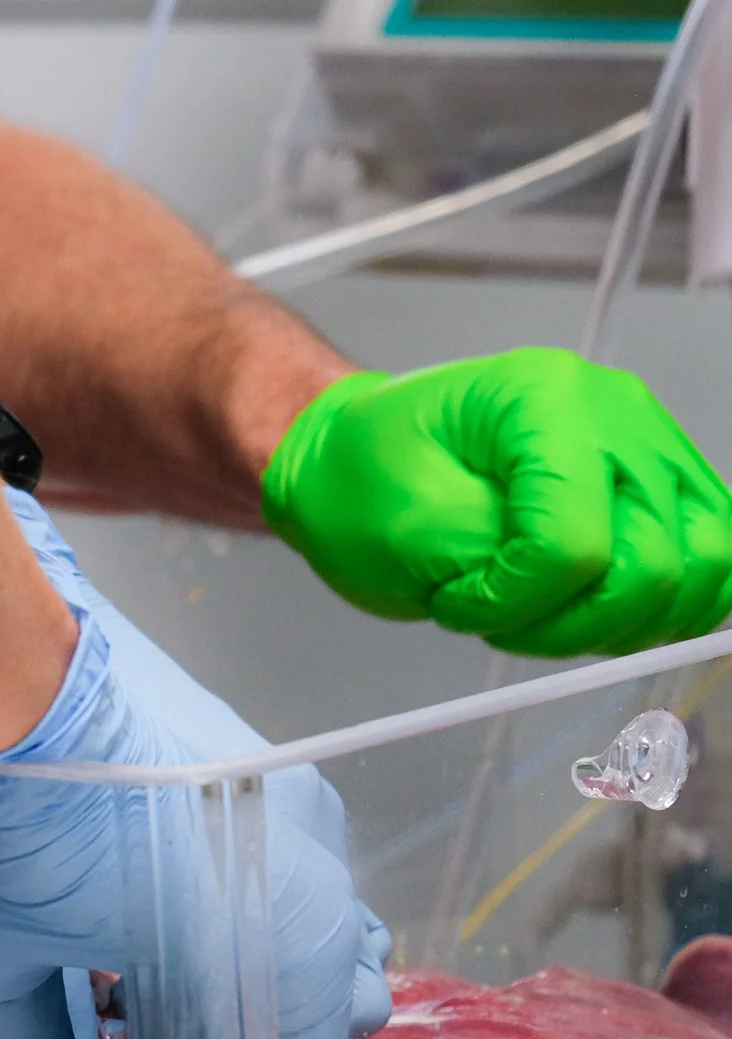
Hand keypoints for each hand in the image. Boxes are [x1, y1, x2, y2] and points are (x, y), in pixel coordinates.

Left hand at [263, 348, 731, 655]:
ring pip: (705, 568)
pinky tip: (583, 608)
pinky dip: (654, 606)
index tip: (455, 602)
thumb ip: (488, 558)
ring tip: (537, 612)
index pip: (574, 544)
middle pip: (659, 562)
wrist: (356, 461)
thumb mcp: (398, 528)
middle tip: (495, 618)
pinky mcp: (663, 482)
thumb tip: (573, 582)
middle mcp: (615, 411)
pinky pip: (709, 559)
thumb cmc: (363, 481)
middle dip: (569, 623)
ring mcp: (648, 444)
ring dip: (618, 622)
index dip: (515, 602)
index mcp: (541, 402)